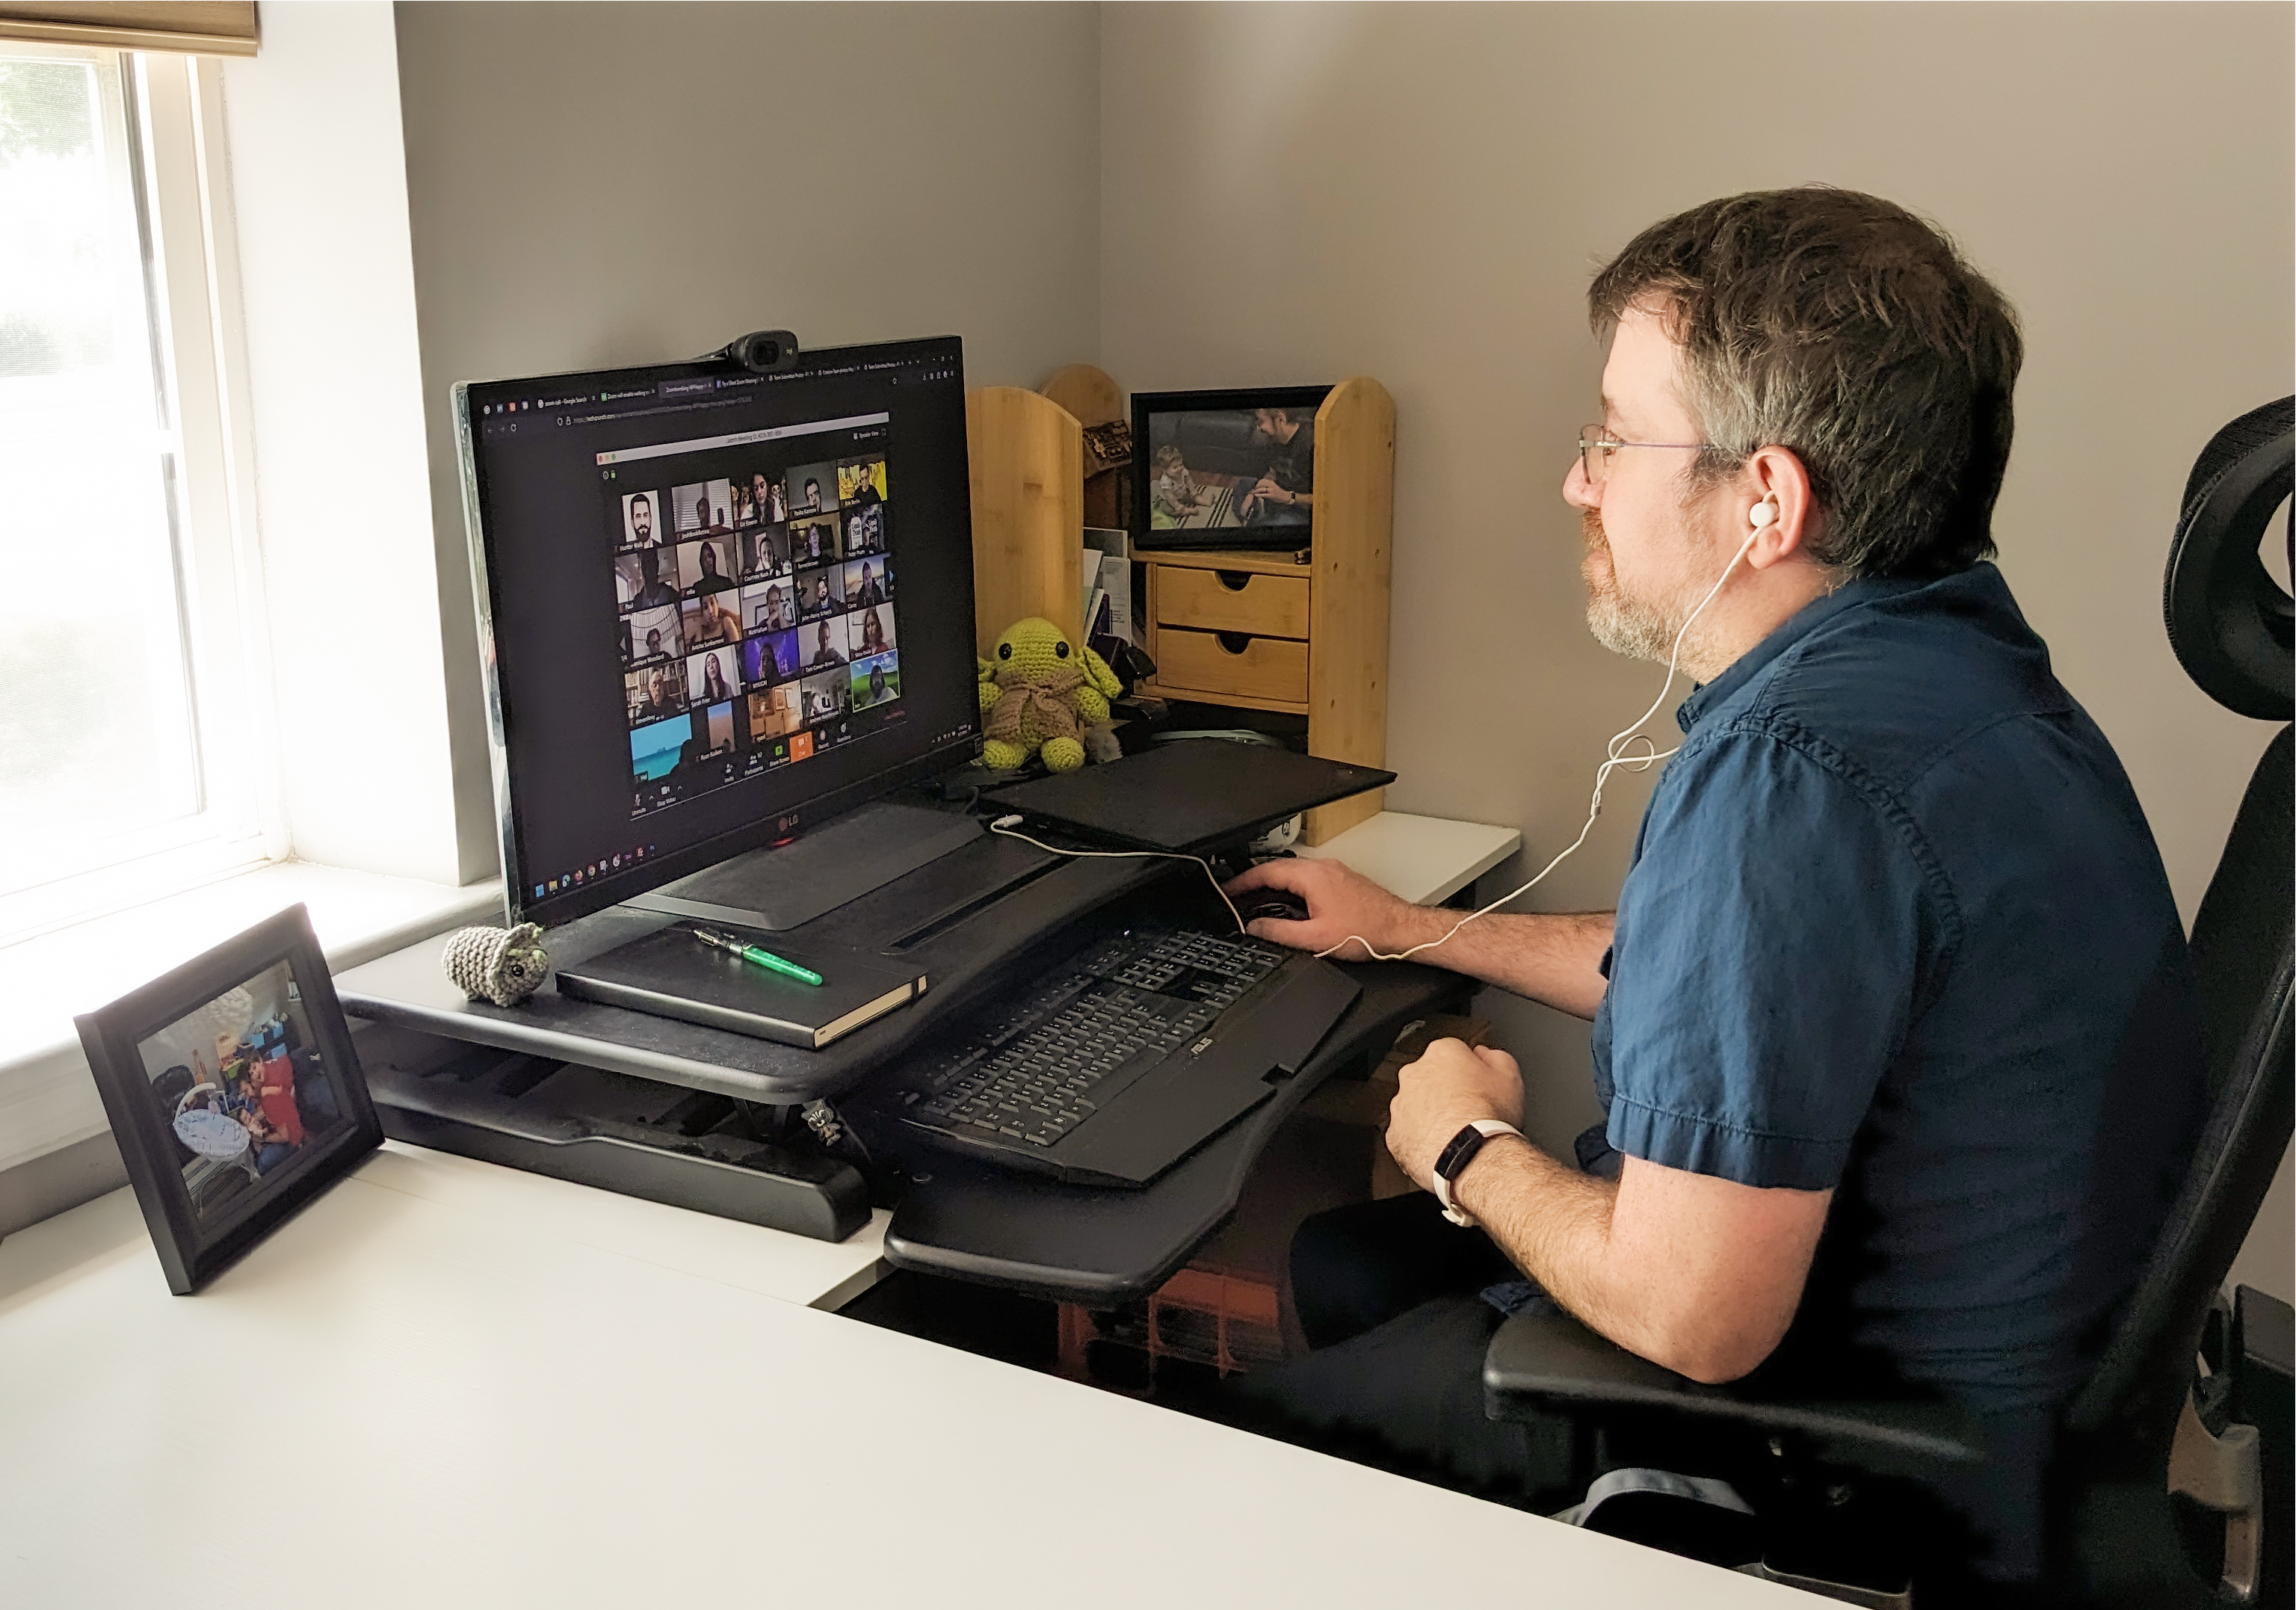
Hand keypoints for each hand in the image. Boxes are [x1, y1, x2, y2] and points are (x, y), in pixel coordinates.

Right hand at [1222, 857, 1415, 958]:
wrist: (1400, 930)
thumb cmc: (1367, 932)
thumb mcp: (1315, 939)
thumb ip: (1279, 932)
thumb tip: (1255, 928)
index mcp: (1312, 877)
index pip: (1265, 872)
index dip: (1241, 882)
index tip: (1228, 891)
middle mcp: (1322, 868)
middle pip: (1277, 868)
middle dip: (1254, 882)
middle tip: (1236, 896)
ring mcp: (1334, 871)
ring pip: (1293, 872)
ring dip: (1273, 884)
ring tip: (1257, 900)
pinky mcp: (1342, 879)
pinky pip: (1307, 877)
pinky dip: (1290, 887)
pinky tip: (1288, 903)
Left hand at [1252, 476, 1287, 503]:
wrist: (1285, 496)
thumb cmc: (1278, 492)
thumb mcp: (1273, 486)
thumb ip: (1267, 485)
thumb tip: (1259, 486)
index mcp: (1271, 482)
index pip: (1262, 480)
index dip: (1258, 483)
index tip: (1255, 485)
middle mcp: (1271, 485)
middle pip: (1261, 484)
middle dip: (1256, 486)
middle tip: (1253, 489)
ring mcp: (1272, 490)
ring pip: (1262, 489)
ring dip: (1256, 490)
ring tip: (1252, 492)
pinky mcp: (1272, 495)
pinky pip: (1264, 494)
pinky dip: (1259, 495)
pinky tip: (1256, 495)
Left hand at [1385, 1039, 1525, 1190]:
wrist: (1473, 1156)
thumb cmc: (1489, 1118)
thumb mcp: (1509, 1076)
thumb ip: (1495, 1057)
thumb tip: (1485, 1055)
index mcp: (1441, 1054)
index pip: (1452, 1053)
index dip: (1468, 1071)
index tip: (1477, 1086)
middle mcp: (1415, 1075)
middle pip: (1430, 1078)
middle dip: (1444, 1091)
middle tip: (1468, 1111)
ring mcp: (1401, 1105)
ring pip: (1415, 1106)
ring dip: (1430, 1115)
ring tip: (1456, 1133)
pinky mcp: (1395, 1135)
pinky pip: (1407, 1134)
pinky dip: (1421, 1140)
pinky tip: (1442, 1148)